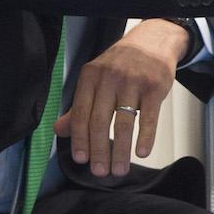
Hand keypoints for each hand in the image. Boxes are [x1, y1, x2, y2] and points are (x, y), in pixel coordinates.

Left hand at [54, 18, 185, 178]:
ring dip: (121, 150)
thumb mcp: (95, 79)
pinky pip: (149, 117)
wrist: (153, 41)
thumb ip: (78, 105)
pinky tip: (141, 152)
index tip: (81, 160)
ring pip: (123, 122)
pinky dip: (145, 137)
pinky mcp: (155, 87)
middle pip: (100, 121)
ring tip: (120, 169)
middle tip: (100, 172)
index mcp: (90, 76)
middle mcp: (109, 78)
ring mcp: (133, 82)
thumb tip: (59, 130)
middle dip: (99, 150)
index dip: (80, 139)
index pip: (80, 114)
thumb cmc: (121, 64)